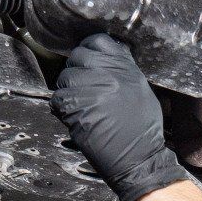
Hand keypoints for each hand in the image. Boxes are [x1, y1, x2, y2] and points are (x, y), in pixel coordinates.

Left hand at [51, 34, 188, 200]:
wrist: (139, 158)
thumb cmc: (143, 129)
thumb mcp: (142, 90)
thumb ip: (124, 70)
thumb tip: (107, 58)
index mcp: (125, 67)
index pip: (97, 41)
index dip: (88, 50)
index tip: (87, 61)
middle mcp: (108, 74)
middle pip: (77, 57)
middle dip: (76, 71)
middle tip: (81, 86)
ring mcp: (92, 90)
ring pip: (65, 77)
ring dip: (67, 90)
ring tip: (78, 103)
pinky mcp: (77, 108)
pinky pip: (58, 98)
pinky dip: (61, 107)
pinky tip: (72, 115)